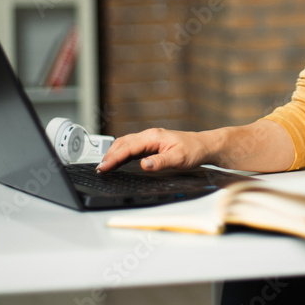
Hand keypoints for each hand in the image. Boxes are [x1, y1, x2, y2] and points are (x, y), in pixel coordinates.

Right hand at [96, 127, 210, 172]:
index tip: (103, 167)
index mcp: (153, 137)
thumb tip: (143, 165)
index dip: (113, 158)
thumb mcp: (178, 158)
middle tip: (100, 168)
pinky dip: (122, 153)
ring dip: (114, 153)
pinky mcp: (153, 143)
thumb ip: (160, 162)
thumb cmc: (194, 150)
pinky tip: (119, 160)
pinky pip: (133, 146)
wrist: (205, 145)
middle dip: (109, 155)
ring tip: (105, 165)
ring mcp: (150, 139)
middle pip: (123, 143)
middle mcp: (150, 135)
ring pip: (126, 143)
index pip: (128, 147)